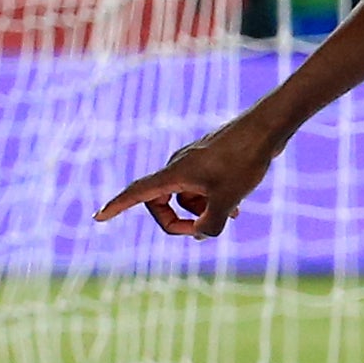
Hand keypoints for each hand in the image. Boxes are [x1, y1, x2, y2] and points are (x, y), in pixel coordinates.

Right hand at [96, 112, 282, 237]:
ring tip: (231, 213)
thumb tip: (201, 234)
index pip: (137, 194)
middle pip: (161, 202)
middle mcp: (178, 166)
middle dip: (177, 221)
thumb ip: (210, 224)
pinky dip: (212, 200)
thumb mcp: (226, 200)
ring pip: (186, 197)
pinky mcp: (209, 160)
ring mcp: (193, 162)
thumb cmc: (244, 160)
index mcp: (174, 174)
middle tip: (201, 231)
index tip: (97, 217)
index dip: (117, 207)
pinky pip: (200, 187)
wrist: (266, 128)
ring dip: (202, 211)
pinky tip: (236, 206)